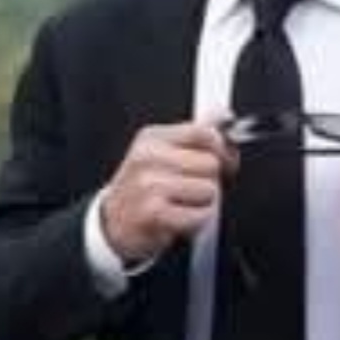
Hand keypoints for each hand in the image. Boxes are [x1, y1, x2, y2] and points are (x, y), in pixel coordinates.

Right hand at [101, 118, 236, 264]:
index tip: (221, 161)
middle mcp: (148, 157)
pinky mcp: (153, 212)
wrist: (114, 224)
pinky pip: (200, 215)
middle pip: (211, 164)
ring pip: (209, 190)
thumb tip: (225, 115)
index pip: (204, 133)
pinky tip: (179, 218)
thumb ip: (196, 135)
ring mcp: (149, 184)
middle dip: (210, 180)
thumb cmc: (144, 189)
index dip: (222, 150)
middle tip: (192, 189)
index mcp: (152, 137)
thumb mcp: (163, 153)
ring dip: (203, 203)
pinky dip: (197, 222)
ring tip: (182, 204)